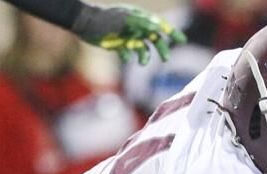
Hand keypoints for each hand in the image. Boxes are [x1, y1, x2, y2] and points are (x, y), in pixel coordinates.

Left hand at [73, 4, 187, 64]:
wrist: (85, 23)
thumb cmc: (107, 19)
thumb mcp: (127, 20)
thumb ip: (144, 24)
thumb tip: (159, 29)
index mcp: (140, 19)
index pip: (160, 25)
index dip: (171, 32)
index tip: (181, 40)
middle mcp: (136, 28)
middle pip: (155, 40)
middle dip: (161, 48)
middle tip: (165, 58)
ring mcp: (128, 37)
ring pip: (143, 49)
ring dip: (145, 57)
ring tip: (141, 62)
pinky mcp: (119, 46)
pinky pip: (129, 55)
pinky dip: (129, 57)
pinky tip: (125, 56)